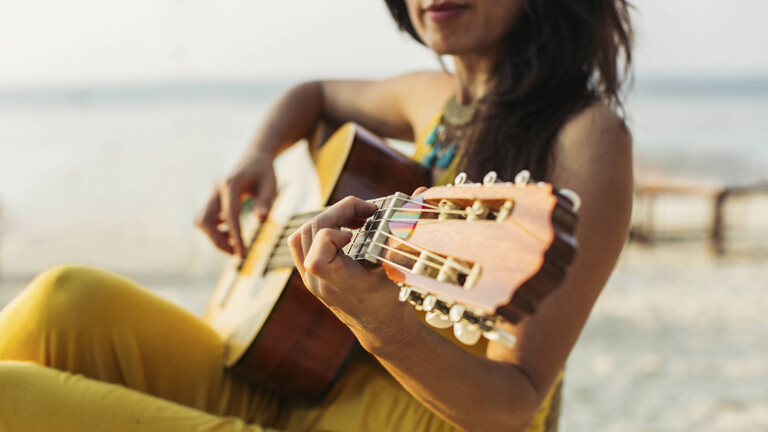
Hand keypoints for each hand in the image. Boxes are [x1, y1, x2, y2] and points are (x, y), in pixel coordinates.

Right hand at [195, 155, 276, 256]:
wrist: (254, 158)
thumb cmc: (264, 173)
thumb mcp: (270, 186)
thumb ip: (265, 202)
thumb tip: (261, 219)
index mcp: (231, 184)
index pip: (230, 215)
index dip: (235, 236)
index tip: (242, 253)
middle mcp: (217, 189)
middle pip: (205, 220)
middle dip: (217, 240)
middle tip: (235, 253)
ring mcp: (212, 194)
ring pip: (201, 220)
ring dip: (214, 236)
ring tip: (234, 244)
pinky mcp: (212, 199)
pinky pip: (205, 218)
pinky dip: (215, 230)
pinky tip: (230, 233)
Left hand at [286, 196, 417, 346]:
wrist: (381, 330)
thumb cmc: (394, 302)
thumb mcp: (403, 269)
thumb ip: (408, 230)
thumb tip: (423, 190)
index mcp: (339, 284)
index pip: (317, 255)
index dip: (333, 234)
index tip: (359, 231)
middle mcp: (318, 282)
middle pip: (309, 233)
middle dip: (338, 213)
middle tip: (366, 211)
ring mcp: (310, 279)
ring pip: (300, 236)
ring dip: (328, 219)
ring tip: (355, 219)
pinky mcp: (310, 275)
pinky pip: (301, 244)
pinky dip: (319, 230)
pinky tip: (344, 230)